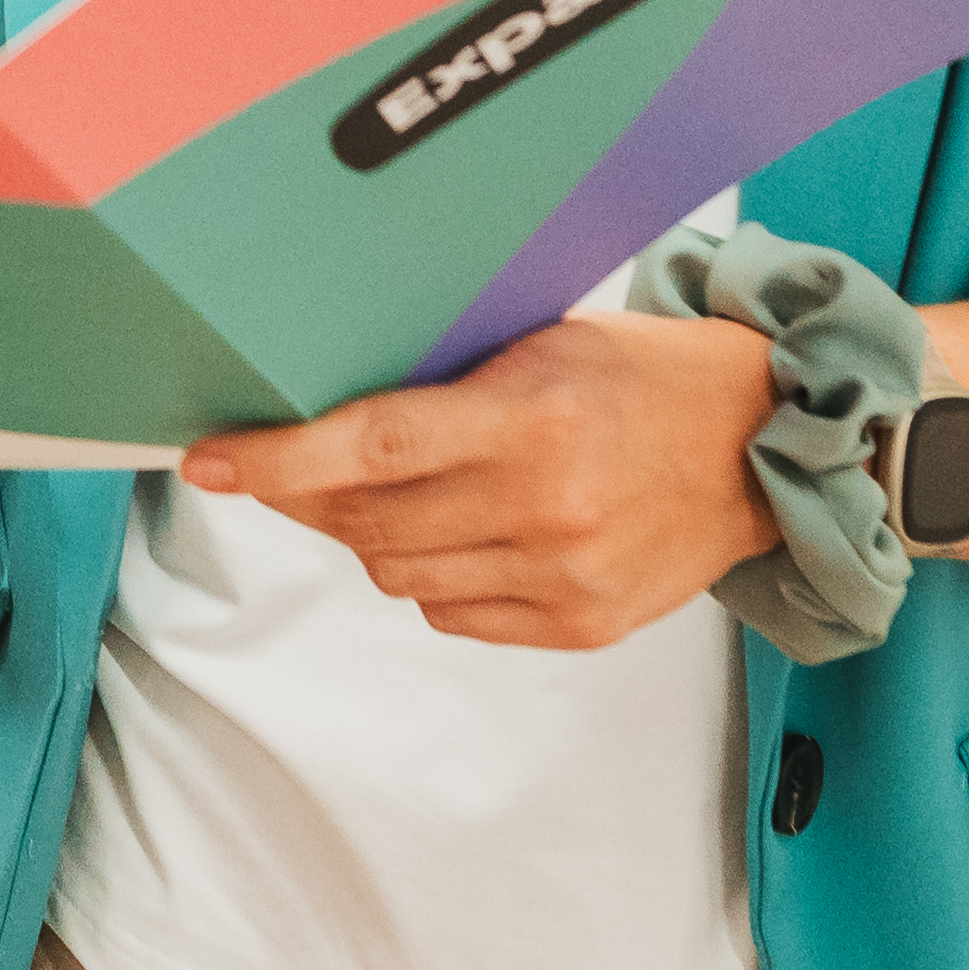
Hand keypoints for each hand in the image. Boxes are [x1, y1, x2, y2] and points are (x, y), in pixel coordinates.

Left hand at [190, 310, 779, 649]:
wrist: (761, 445)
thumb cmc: (639, 376)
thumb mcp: (538, 344)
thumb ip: (440, 384)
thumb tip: (313, 409)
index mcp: (532, 421)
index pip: (369, 447)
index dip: (275, 459)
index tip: (207, 460)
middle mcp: (547, 507)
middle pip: (367, 521)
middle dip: (305, 495)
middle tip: (280, 465)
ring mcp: (564, 576)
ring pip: (400, 575)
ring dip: (369, 535)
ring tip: (394, 492)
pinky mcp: (580, 625)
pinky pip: (454, 614)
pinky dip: (432, 576)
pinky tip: (459, 530)